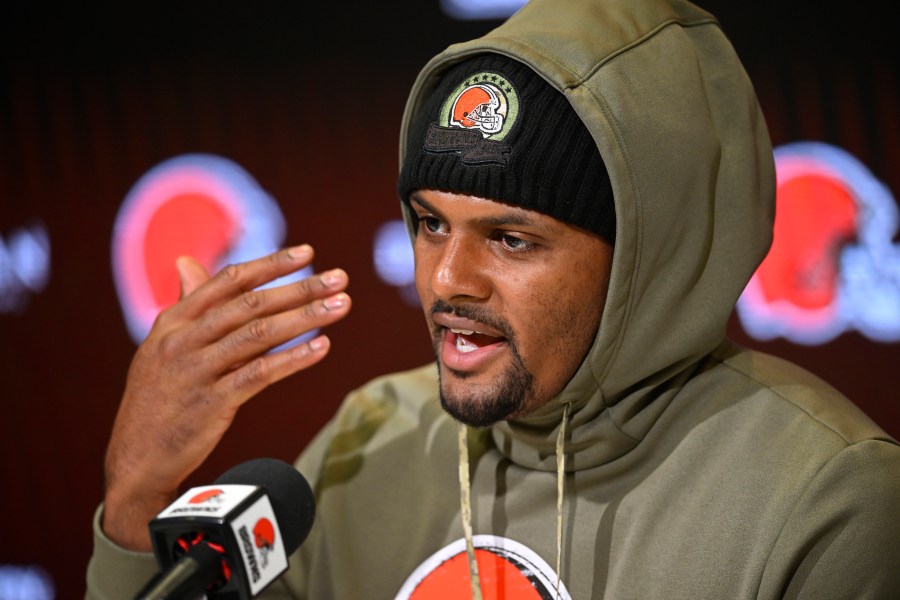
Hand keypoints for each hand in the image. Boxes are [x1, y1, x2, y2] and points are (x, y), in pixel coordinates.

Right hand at [101, 244, 350, 549]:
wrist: (135, 459)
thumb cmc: (157, 399)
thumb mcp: (161, 347)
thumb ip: (185, 306)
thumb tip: (186, 262)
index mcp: (173, 321)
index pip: (228, 282)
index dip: (270, 265)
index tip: (307, 252)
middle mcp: (183, 340)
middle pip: (250, 304)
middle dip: (299, 287)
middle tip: (339, 277)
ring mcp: (197, 371)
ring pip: (259, 335)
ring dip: (305, 317)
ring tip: (341, 305)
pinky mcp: (212, 404)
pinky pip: (260, 374)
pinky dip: (293, 359)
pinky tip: (321, 347)